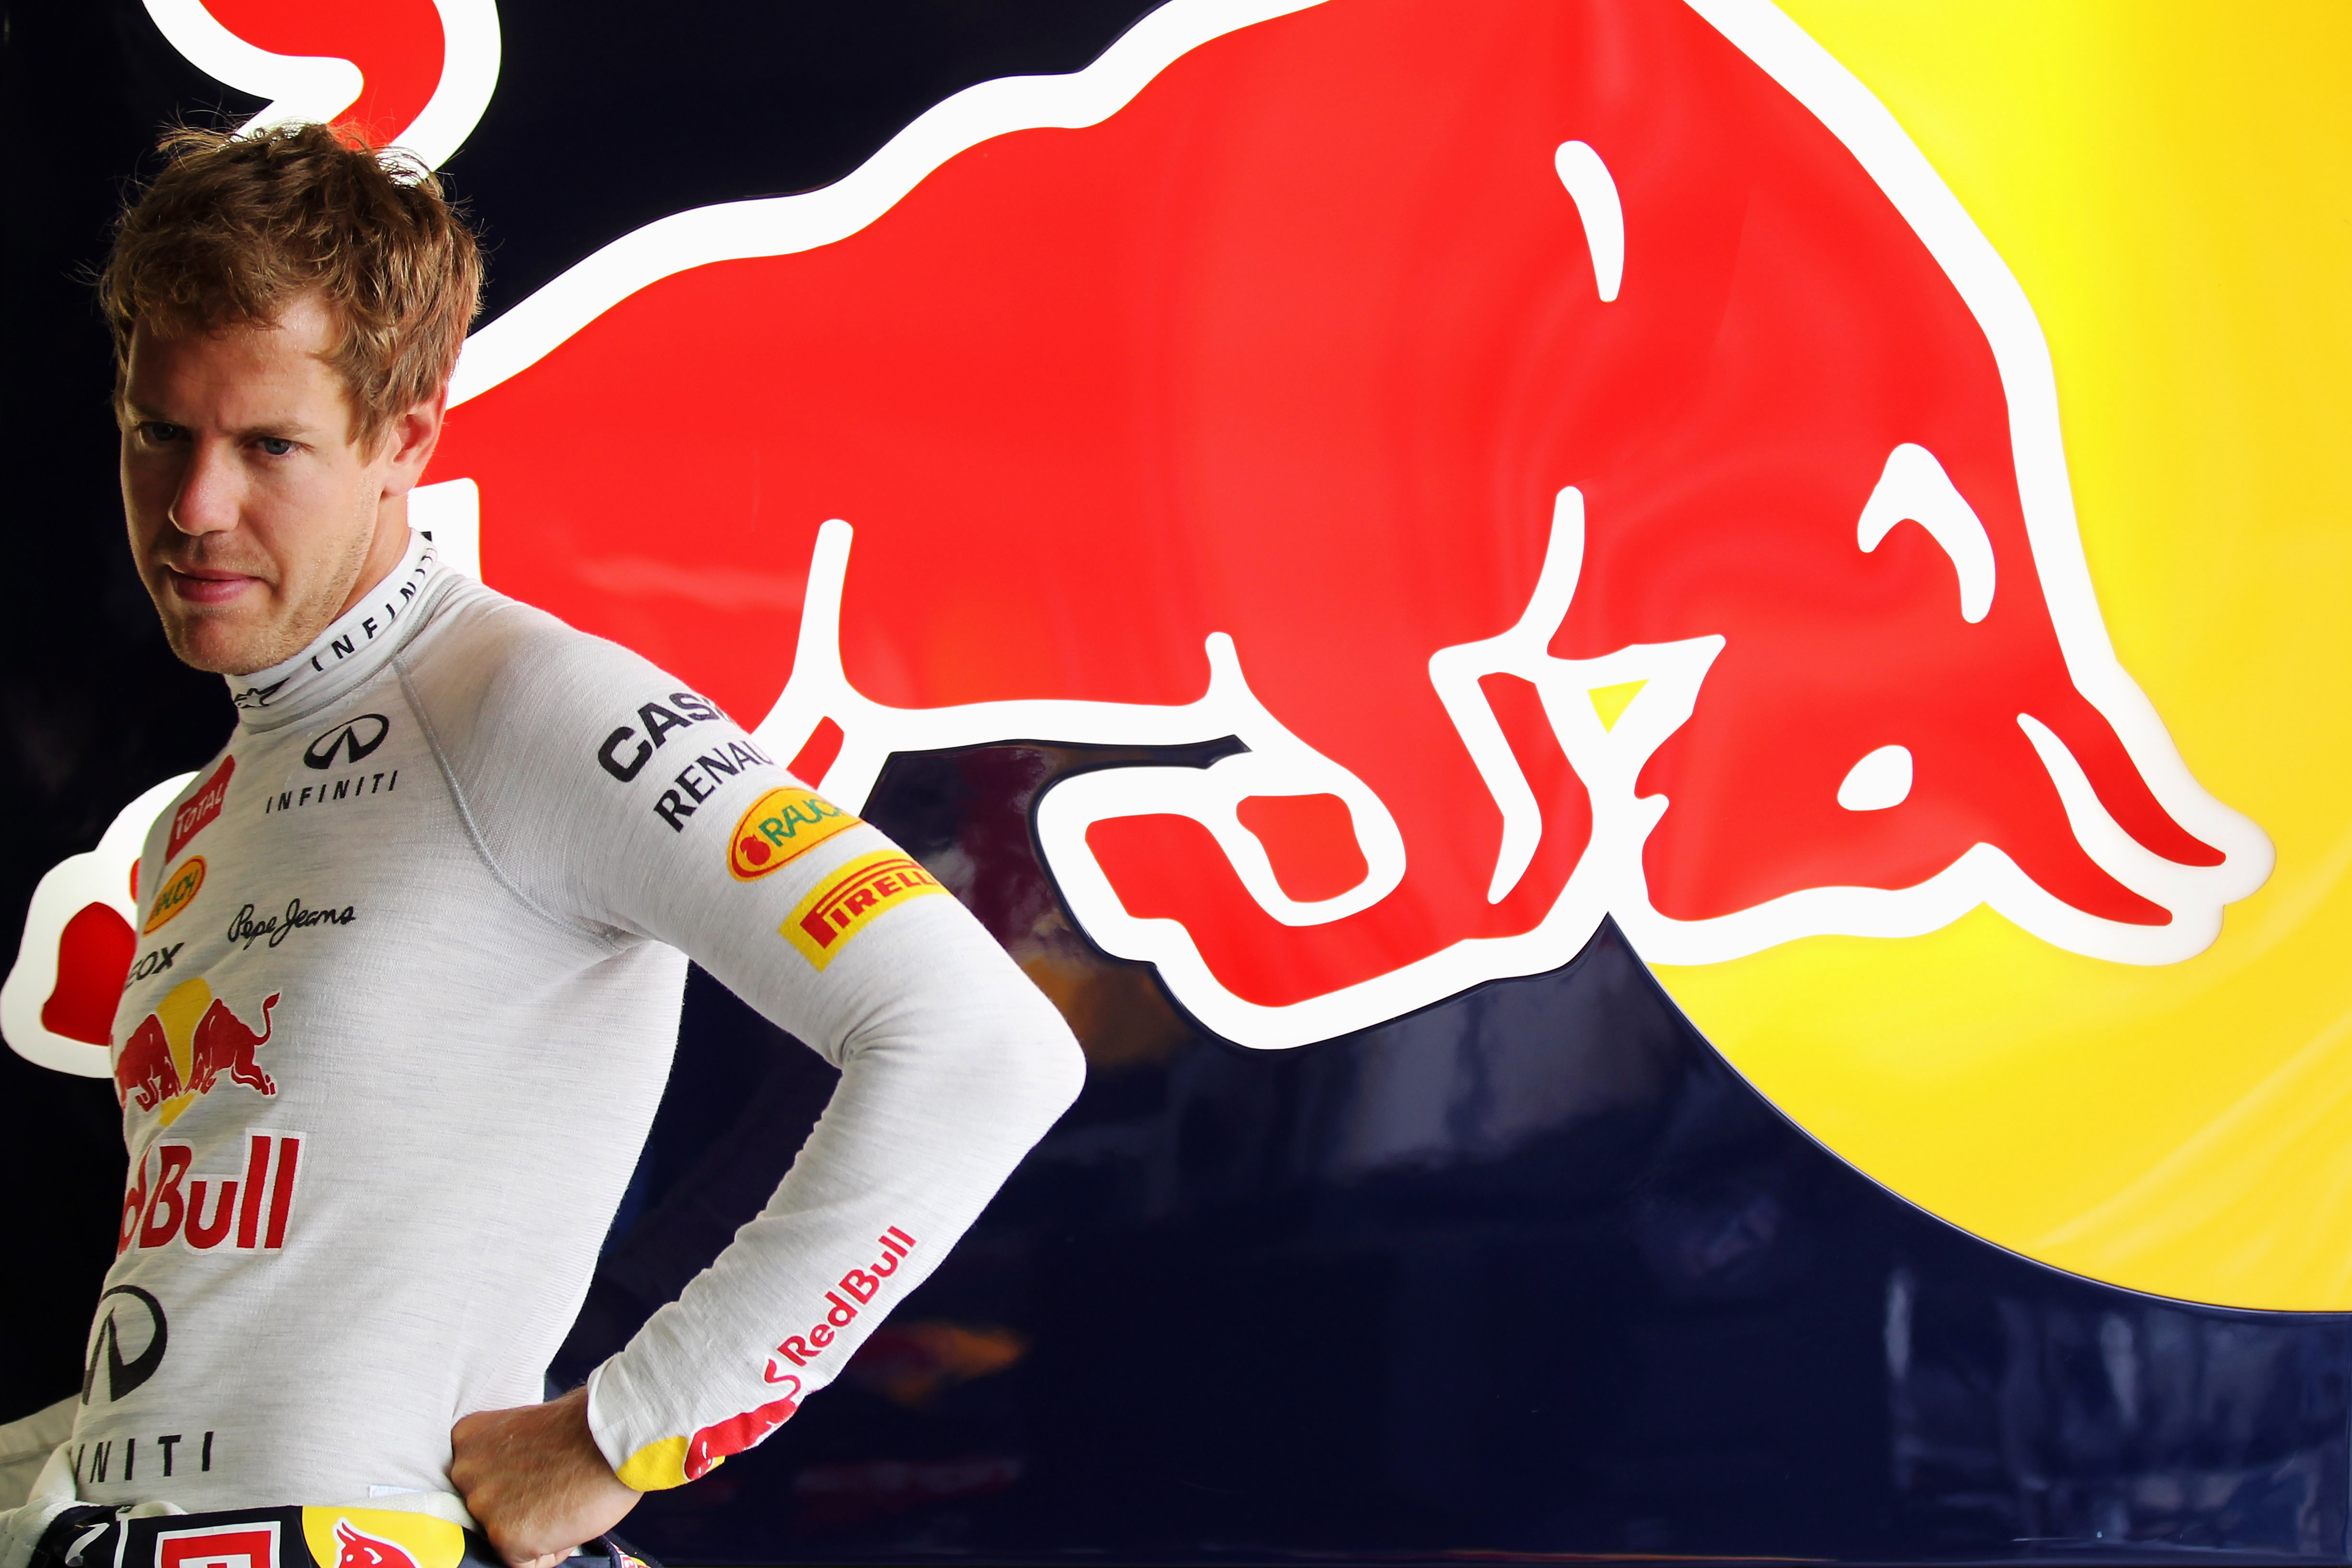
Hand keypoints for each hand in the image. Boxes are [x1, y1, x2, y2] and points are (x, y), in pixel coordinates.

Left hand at [449, 1385, 641, 1567]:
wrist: (613, 1434)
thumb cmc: (587, 1426)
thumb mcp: (527, 1427)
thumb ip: (507, 1454)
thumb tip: (514, 1484)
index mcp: (469, 1438)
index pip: (481, 1480)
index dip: (517, 1483)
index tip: (540, 1472)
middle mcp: (465, 1472)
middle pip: (491, 1509)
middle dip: (523, 1506)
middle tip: (556, 1485)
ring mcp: (482, 1505)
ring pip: (507, 1536)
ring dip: (538, 1527)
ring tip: (566, 1497)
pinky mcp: (505, 1537)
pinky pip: (526, 1563)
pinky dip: (552, 1549)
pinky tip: (569, 1517)